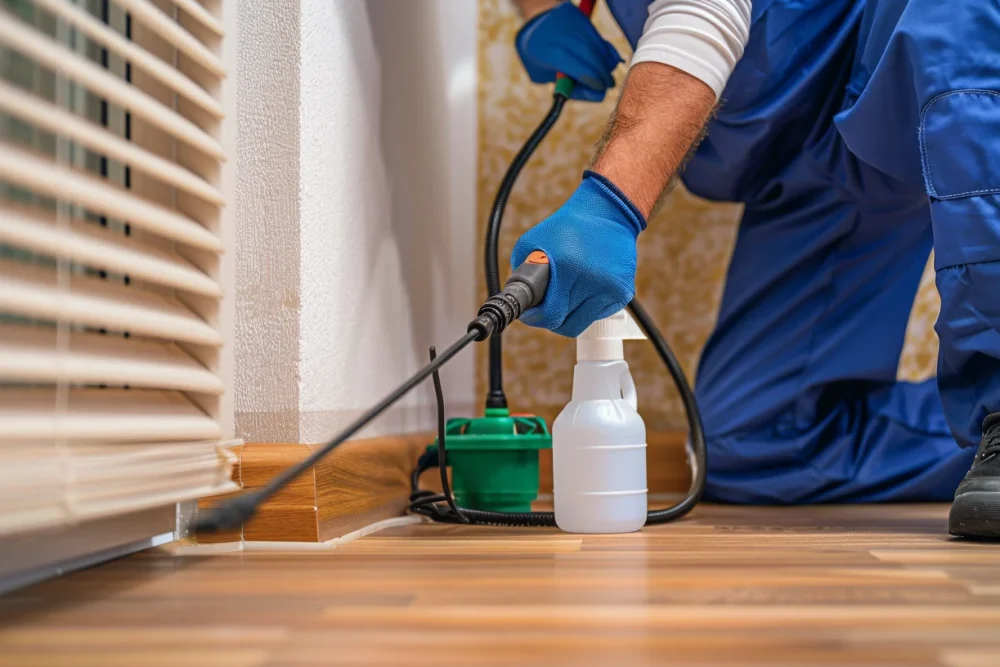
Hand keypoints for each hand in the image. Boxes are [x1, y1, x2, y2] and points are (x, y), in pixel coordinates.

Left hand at [510, 171, 644, 336]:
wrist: (608, 212)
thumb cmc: (566, 226)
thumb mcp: (532, 241)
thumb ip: (521, 272)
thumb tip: (520, 303)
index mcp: (569, 268)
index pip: (550, 316)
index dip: (535, 318)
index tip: (530, 313)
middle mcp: (593, 281)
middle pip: (565, 325)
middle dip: (550, 318)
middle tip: (545, 306)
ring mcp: (612, 289)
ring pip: (581, 324)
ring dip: (568, 315)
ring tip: (565, 295)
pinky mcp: (623, 293)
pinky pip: (596, 316)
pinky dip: (585, 309)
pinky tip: (583, 289)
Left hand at [515, 1, 622, 101]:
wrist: (536, 19)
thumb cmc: (536, 54)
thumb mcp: (541, 75)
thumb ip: (565, 84)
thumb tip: (594, 91)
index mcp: (548, 53)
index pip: (578, 68)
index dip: (591, 80)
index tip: (599, 89)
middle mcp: (564, 37)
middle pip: (592, 57)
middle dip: (602, 74)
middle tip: (608, 85)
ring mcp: (575, 26)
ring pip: (598, 48)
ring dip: (605, 63)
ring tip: (605, 75)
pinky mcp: (584, 20)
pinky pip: (600, 39)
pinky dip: (605, 52)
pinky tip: (605, 61)